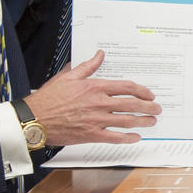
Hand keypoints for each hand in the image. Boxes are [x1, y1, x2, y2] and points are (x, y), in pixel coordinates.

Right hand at [24, 50, 159, 145]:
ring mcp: (96, 120)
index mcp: (94, 87)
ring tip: (152, 121)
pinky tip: (136, 137)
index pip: (126, 87)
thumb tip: (99, 54)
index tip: (149, 94)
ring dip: (143, 121)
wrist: (34, 119)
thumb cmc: (49, 98)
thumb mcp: (68, 77)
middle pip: (131, 104)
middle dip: (148, 106)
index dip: (141, 90)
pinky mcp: (91, 135)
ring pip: (127, 120)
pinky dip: (128, 138)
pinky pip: (115, 137)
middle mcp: (99, 103)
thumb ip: (88, 66)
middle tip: (157, 108)